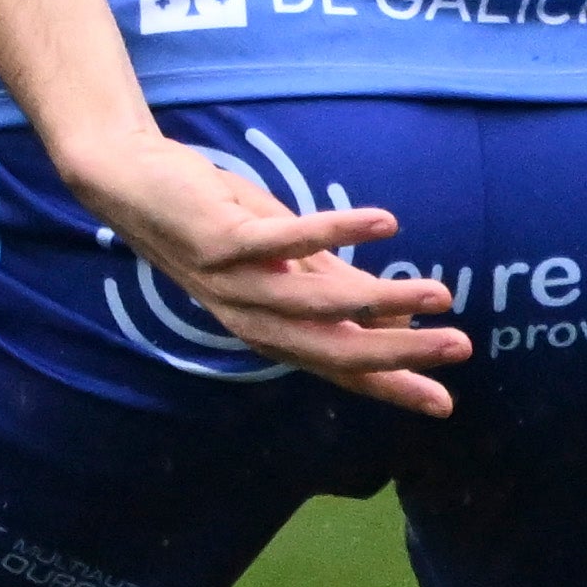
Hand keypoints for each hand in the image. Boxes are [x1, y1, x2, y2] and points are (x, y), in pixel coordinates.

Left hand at [55, 130, 471, 414]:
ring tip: (439, 292)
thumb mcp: (276, 258)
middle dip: (397, 353)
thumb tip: (390, 316)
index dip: (388, 385)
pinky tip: (384, 223)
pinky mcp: (222, 237)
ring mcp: (233, 280)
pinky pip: (285, 239)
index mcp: (264, 326)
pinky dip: (334, 233)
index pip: (335, 366)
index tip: (444, 404)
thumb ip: (328, 286)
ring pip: (315, 303)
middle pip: (331, 347)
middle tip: (458, 350)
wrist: (129, 181)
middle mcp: (248, 315)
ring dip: (381, 298)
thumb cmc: (211, 221)